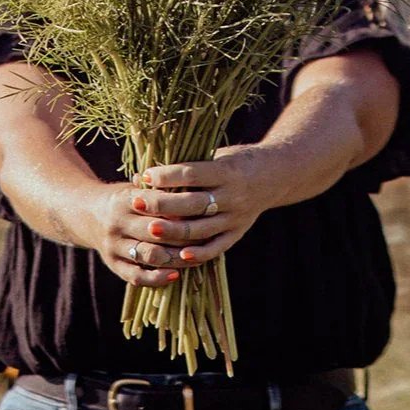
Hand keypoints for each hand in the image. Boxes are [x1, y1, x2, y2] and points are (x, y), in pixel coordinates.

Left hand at [134, 145, 267, 266]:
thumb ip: (187, 166)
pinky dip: (198, 254)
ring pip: (200, 229)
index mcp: (226, 171)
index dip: (166, 176)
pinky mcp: (238, 233)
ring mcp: (236, 217)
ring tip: (148, 229)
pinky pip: (216, 248)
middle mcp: (233, 196)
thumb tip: (146, 175)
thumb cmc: (236, 161)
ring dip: (172, 231)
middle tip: (136, 202)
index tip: (145, 175)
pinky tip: (179, 254)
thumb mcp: (216, 155)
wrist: (273, 176)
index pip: (191, 174)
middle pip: (192, 204)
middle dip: (162, 204)